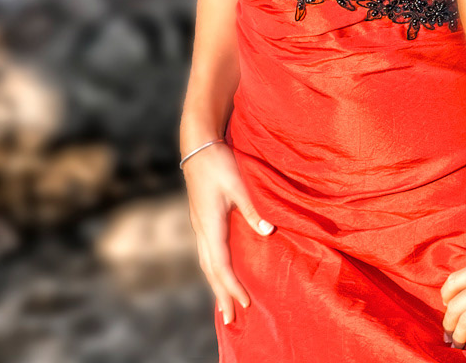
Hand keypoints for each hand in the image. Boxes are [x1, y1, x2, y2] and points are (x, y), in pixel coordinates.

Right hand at [181, 139, 275, 324]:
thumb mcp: (238, 185)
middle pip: (210, 270)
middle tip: (231, 319)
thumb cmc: (219, 163)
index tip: (245, 304)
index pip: (221, 265)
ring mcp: (199, 224)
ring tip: (223, 304)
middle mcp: (202, 229)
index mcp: (210, 225)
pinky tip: (220, 271)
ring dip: (216, 284)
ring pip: (206, 262)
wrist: (198, 145)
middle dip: (221, 294)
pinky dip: (214, 268)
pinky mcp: (201, 219)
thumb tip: (268, 231)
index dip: (232, 286)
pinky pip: (207, 251)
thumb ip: (253, 209)